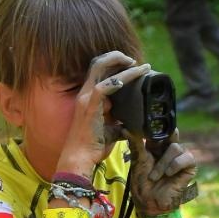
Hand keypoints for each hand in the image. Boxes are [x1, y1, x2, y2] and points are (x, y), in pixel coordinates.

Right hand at [56, 52, 149, 178]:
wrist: (79, 160)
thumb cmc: (93, 148)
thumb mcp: (111, 130)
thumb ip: (120, 121)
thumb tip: (135, 120)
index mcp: (88, 98)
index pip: (99, 72)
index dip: (115, 64)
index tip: (132, 67)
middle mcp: (84, 94)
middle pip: (98, 63)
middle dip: (118, 57)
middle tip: (135, 61)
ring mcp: (85, 99)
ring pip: (101, 68)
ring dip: (122, 64)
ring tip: (139, 66)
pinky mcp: (90, 107)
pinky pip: (105, 86)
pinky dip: (120, 79)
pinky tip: (132, 76)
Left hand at [128, 131, 196, 217]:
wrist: (149, 202)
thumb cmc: (142, 183)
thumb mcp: (137, 161)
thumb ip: (135, 143)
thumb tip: (125, 128)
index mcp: (157, 146)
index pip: (162, 130)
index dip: (158, 127)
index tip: (151, 124)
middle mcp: (170, 149)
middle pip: (171, 134)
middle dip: (163, 140)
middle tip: (154, 149)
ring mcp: (180, 157)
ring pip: (175, 147)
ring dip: (163, 163)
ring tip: (155, 176)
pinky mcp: (189, 166)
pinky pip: (187, 157)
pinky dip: (175, 165)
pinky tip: (168, 174)